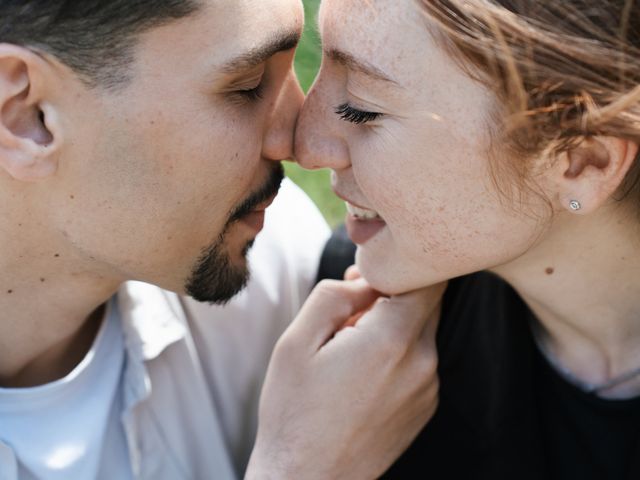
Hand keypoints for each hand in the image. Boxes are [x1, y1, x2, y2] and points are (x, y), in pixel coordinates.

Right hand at [245, 278, 446, 479]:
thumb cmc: (295, 411)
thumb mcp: (297, 341)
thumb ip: (335, 295)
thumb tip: (365, 280)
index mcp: (391, 340)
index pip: (428, 278)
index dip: (400, 268)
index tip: (368, 277)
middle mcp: (422, 362)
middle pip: (429, 302)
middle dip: (395, 294)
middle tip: (352, 310)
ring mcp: (428, 388)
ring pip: (423, 331)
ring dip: (394, 325)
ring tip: (351, 348)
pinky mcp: (426, 406)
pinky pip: (420, 360)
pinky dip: (399, 353)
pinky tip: (363, 375)